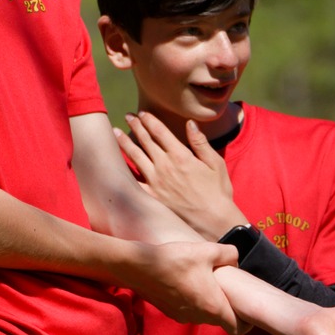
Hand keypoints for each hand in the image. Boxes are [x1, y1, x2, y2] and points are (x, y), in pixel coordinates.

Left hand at [117, 112, 246, 238]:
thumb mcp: (215, 163)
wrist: (214, 221)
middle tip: (128, 116)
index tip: (142, 113)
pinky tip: (117, 164)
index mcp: (180, 156)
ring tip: (116, 132)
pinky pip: (134, 181)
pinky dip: (125, 171)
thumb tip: (190, 123)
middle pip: (146, 141)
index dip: (150, 120)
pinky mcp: (152, 197)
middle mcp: (165, 166)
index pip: (160, 132)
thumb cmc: (218, 192)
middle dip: (136, 126)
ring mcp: (156, 182)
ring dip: (125, 143)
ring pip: (136, 157)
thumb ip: (200, 142)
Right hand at [129, 238, 240, 327]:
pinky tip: (187, 281)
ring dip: (207, 302)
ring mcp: (182, 317)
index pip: (237, 329)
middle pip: (220, 319)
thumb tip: (235, 260)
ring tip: (206, 282)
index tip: (248, 313)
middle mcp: (198, 318)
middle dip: (226, 307)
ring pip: (203, 314)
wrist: (138, 267)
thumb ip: (229, 254)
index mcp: (213, 307)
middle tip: (228, 289)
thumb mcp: (208, 250)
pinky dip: (192, 300)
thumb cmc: (175, 259)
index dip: (246, 324)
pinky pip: (188, 309)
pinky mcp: (169, 312)